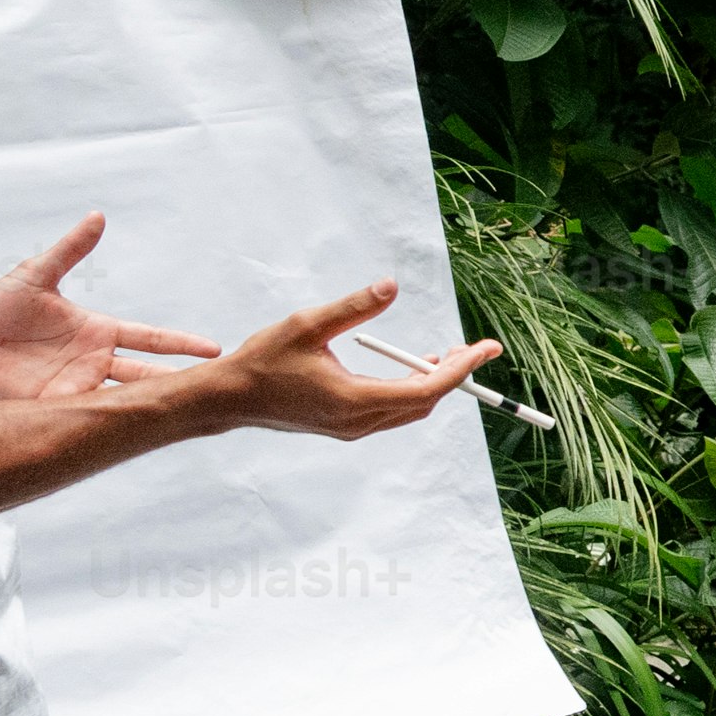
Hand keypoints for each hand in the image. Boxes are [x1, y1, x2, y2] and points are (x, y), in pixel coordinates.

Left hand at [0, 215, 219, 404]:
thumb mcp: (33, 276)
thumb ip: (69, 251)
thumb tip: (98, 217)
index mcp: (96, 331)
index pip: (149, 338)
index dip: (180, 344)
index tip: (213, 350)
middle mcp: (93, 361)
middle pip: (148, 374)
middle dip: (179, 381)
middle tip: (214, 389)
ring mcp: (76, 387)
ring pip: (125, 399)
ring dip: (152, 405)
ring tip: (186, 413)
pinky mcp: (55, 408)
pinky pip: (90, 416)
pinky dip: (112, 422)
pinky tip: (134, 428)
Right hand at [165, 280, 499, 440]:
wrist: (230, 399)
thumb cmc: (264, 360)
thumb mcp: (308, 325)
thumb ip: (353, 307)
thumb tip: (391, 286)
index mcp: (355, 400)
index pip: (426, 389)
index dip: (460, 368)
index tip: (486, 348)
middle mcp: (359, 422)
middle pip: (424, 403)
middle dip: (453, 375)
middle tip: (473, 347)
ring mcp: (352, 428)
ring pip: (410, 410)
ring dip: (433, 384)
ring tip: (450, 353)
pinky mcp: (344, 427)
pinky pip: (391, 410)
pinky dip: (410, 390)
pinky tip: (414, 366)